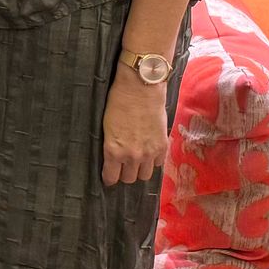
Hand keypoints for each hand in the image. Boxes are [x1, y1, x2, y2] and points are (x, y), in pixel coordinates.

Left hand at [102, 71, 169, 185]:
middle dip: (123, 174)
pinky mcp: (162, 146)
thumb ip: (110, 145)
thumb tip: (112, 157)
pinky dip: (153, 162)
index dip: (109, 178)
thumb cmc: (118, 101)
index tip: (108, 177)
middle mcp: (132, 156)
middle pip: (129, 179)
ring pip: (145, 175)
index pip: (111, 177)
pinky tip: (148, 153)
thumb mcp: (106, 125)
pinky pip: (158, 164)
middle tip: (121, 166)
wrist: (141, 89)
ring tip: (135, 162)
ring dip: (139, 170)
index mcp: (114, 151)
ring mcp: (149, 153)